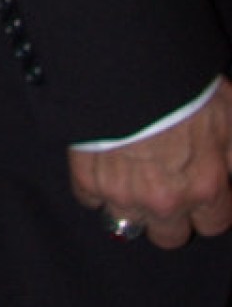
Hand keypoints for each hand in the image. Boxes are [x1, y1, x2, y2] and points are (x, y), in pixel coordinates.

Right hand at [68, 77, 231, 248]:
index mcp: (206, 187)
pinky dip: (96, 187)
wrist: (129, 68)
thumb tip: (231, 172)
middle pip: (169, 237)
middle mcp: (167, 201)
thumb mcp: (230, 115)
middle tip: (163, 186)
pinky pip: (91, 201)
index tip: (198, 192)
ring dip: (131, 203)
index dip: (206, 208)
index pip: (212, 225)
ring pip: (129, 223)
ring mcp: (125, 195)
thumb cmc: (182, 88)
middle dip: (169, 217)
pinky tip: (103, 163)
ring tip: (130, 172)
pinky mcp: (89, 182)